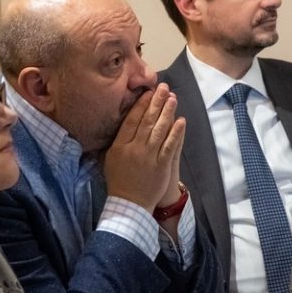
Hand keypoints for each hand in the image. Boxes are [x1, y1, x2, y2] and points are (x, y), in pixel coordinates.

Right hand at [103, 83, 185, 211]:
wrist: (129, 204)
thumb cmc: (119, 180)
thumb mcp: (110, 158)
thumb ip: (118, 139)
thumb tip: (126, 119)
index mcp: (120, 146)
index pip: (131, 120)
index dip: (141, 105)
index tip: (148, 92)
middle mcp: (134, 149)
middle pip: (147, 121)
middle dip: (157, 102)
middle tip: (164, 88)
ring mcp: (149, 157)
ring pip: (159, 130)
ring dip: (168, 112)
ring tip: (173, 98)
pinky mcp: (162, 165)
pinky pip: (170, 146)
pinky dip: (176, 133)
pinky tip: (181, 121)